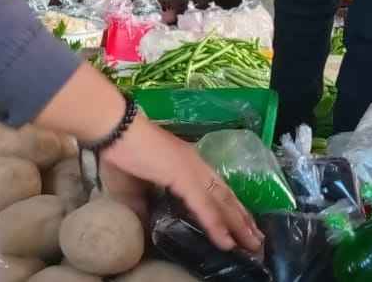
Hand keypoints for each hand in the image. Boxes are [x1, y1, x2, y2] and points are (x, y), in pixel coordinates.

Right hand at [102, 116, 262, 254]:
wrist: (113, 127)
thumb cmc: (119, 151)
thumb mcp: (135, 185)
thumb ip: (145, 203)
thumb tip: (149, 224)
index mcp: (186, 163)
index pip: (215, 189)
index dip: (231, 208)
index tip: (243, 225)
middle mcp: (195, 165)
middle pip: (225, 197)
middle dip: (242, 220)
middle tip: (257, 241)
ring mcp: (191, 169)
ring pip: (222, 202)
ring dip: (238, 225)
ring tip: (252, 245)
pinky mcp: (183, 176)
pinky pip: (205, 206)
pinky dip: (217, 225)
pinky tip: (227, 242)